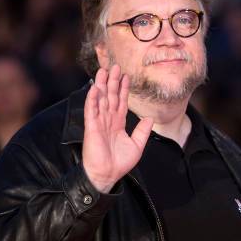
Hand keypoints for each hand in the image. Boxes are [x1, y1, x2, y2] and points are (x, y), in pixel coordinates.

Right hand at [82, 64, 153, 192]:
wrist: (107, 175)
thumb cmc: (119, 163)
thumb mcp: (137, 145)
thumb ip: (142, 131)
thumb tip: (149, 117)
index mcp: (118, 123)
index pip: (121, 102)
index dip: (124, 89)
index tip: (126, 76)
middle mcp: (108, 120)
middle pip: (111, 96)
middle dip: (113, 81)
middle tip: (115, 66)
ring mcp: (99, 122)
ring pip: (101, 99)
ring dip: (102, 85)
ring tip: (104, 70)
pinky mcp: (91, 127)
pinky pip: (92, 110)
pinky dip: (93, 99)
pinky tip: (95, 88)